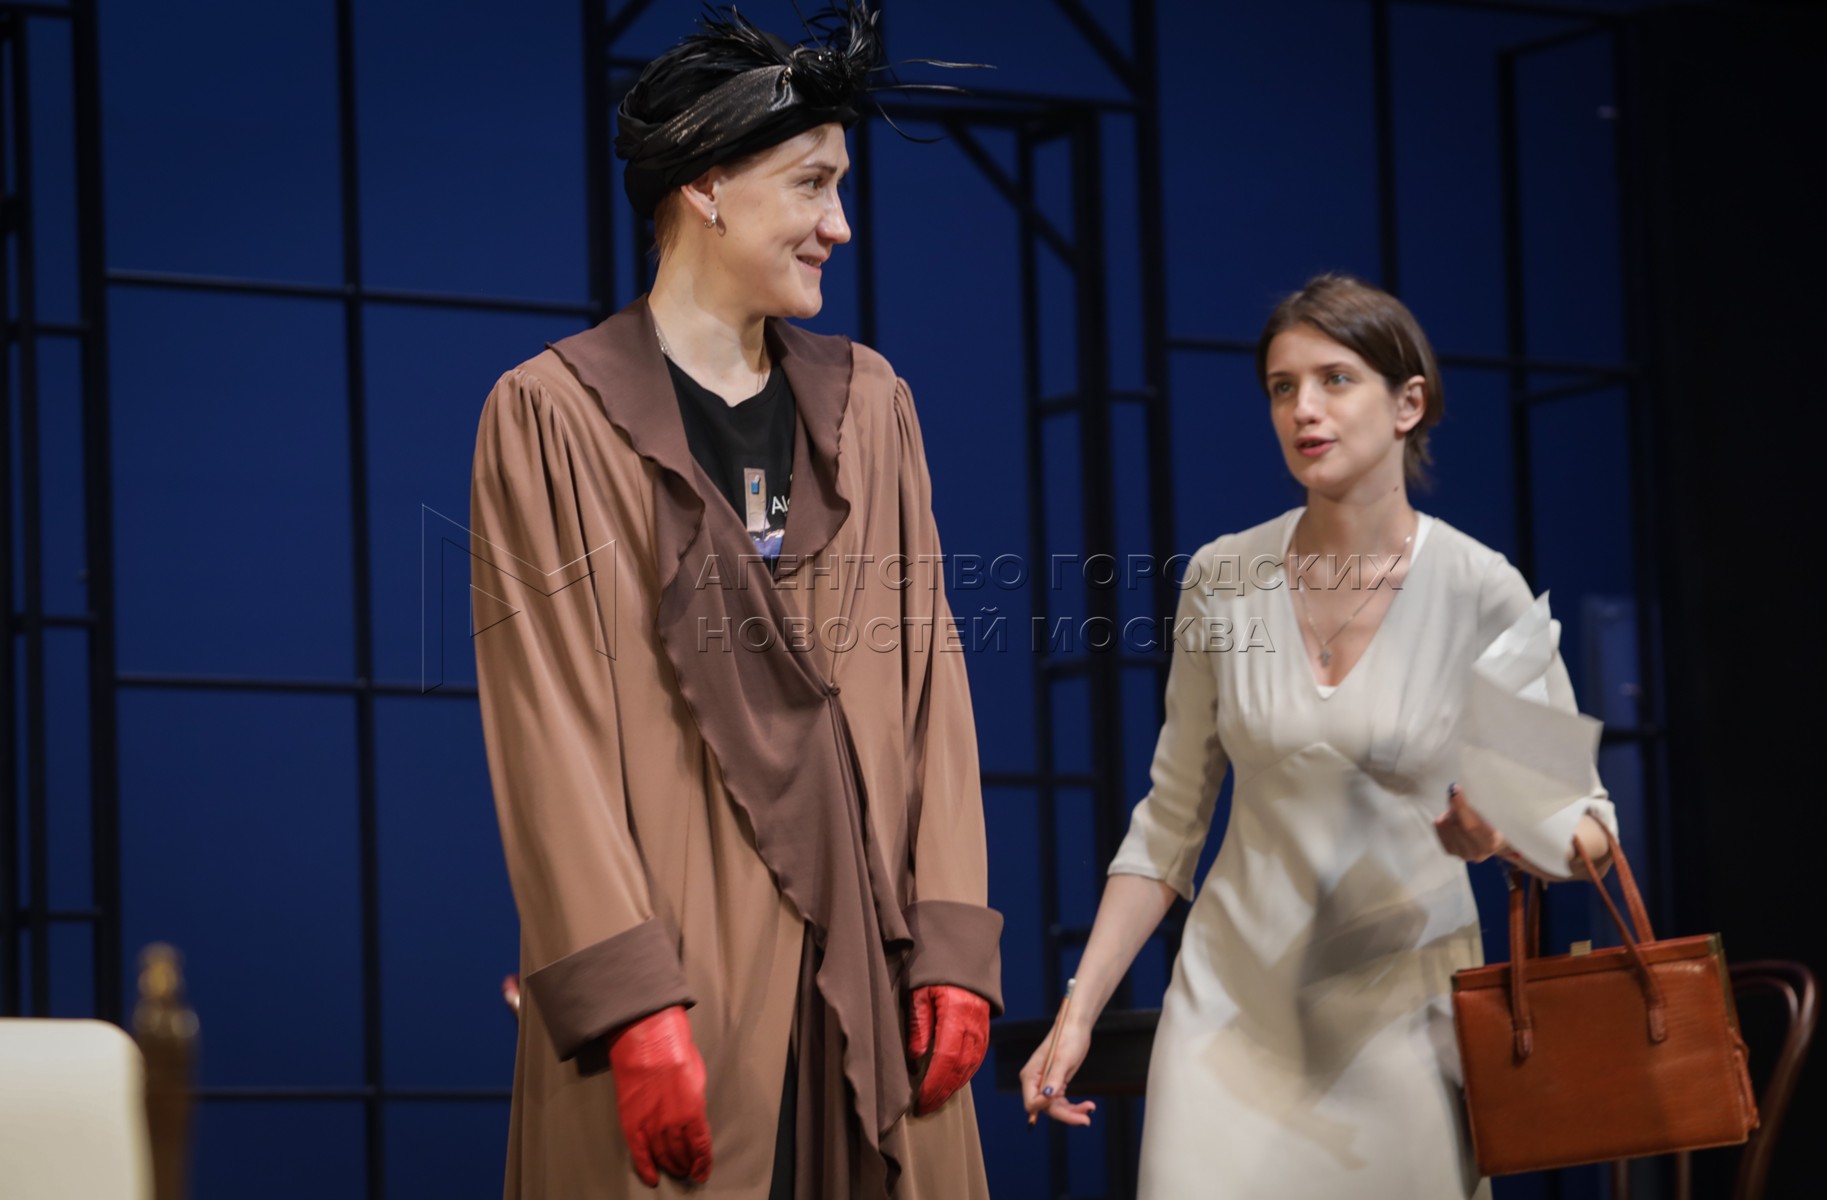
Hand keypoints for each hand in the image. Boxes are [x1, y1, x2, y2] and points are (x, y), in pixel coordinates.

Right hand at [606, 1006, 712, 1187]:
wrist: (645, 1039)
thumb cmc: (674, 1051)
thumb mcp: (697, 1077)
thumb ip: (696, 1102)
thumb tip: (695, 1117)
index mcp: (693, 1111)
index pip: (701, 1147)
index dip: (703, 1163)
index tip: (703, 1171)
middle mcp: (673, 1123)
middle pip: (682, 1154)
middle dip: (688, 1164)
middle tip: (689, 1169)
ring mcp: (650, 1125)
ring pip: (663, 1156)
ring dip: (671, 1166)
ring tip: (675, 1170)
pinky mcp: (631, 1123)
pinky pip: (639, 1154)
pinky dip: (646, 1168)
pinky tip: (652, 1178)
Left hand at [907, 985, 989, 1114]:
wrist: (964, 957)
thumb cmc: (936, 974)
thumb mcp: (920, 994)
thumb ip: (919, 1024)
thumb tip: (916, 1057)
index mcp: (956, 1013)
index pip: (947, 1057)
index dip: (935, 1082)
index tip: (922, 1099)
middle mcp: (974, 1024)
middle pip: (960, 1067)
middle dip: (942, 1091)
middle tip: (926, 1107)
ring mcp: (982, 1028)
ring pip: (971, 1066)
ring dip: (953, 1086)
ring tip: (936, 1100)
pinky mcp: (984, 1029)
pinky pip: (977, 1058)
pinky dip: (965, 1074)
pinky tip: (953, 1083)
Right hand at [1018, 1017, 1096, 1126]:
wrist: (1076, 1028)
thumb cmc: (1067, 1038)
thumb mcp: (1063, 1059)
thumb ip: (1054, 1078)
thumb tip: (1047, 1096)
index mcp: (1030, 1076)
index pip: (1032, 1102)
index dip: (1046, 1107)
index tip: (1065, 1104)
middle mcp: (1035, 1083)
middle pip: (1046, 1108)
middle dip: (1065, 1115)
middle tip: (1086, 1120)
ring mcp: (1045, 1085)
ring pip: (1056, 1108)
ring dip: (1072, 1113)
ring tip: (1090, 1110)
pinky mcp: (1056, 1085)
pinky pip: (1062, 1103)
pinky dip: (1074, 1107)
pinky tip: (1088, 1106)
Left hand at [1434, 784, 1515, 863]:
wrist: (1496, 842)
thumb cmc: (1498, 823)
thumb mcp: (1497, 814)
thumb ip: (1482, 805)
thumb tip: (1459, 789)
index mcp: (1491, 842)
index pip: (1471, 825)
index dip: (1461, 806)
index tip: (1455, 789)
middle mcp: (1476, 851)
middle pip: (1456, 824)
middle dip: (1454, 805)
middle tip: (1457, 792)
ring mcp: (1461, 853)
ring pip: (1445, 825)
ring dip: (1449, 812)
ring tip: (1460, 810)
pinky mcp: (1449, 851)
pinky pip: (1439, 828)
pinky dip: (1444, 818)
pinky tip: (1454, 818)